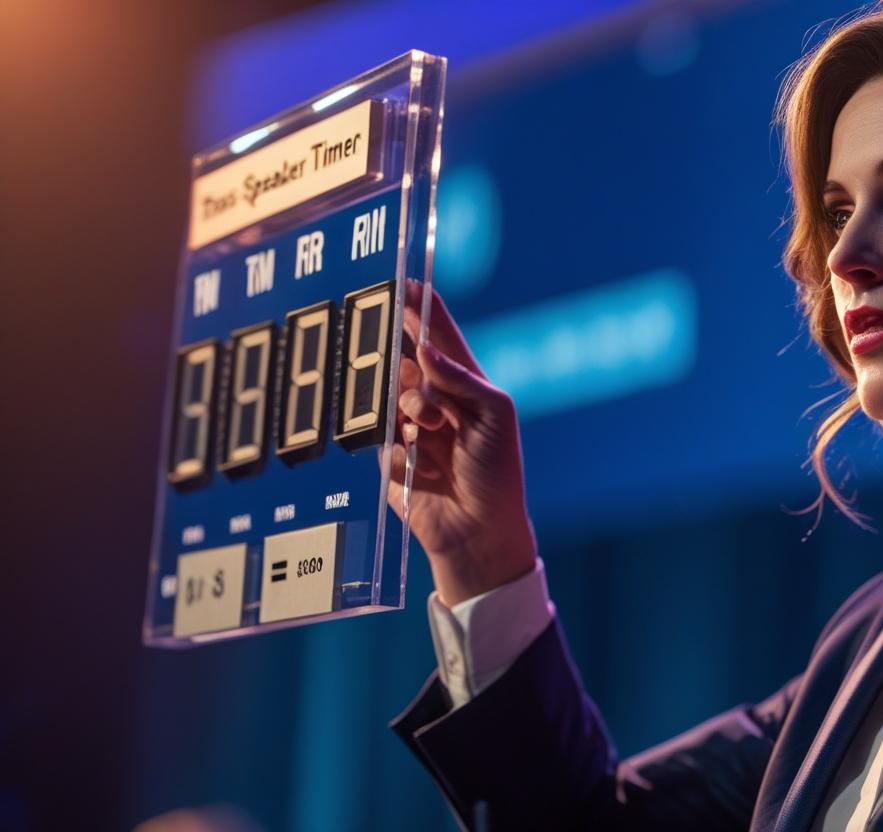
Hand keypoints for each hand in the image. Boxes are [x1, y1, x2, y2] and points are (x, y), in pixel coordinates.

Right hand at [388, 279, 537, 605]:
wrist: (478, 531)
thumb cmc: (498, 472)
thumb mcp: (494, 415)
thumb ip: (460, 378)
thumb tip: (424, 348)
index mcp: (463, 384)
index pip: (435, 336)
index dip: (419, 309)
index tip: (401, 282)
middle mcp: (433, 401)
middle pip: (402, 362)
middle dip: (405, 368)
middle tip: (416, 381)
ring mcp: (409, 429)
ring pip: (388, 399)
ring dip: (411, 414)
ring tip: (429, 434)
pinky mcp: (390, 458)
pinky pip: (383, 441)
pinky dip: (405, 455)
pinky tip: (426, 473)